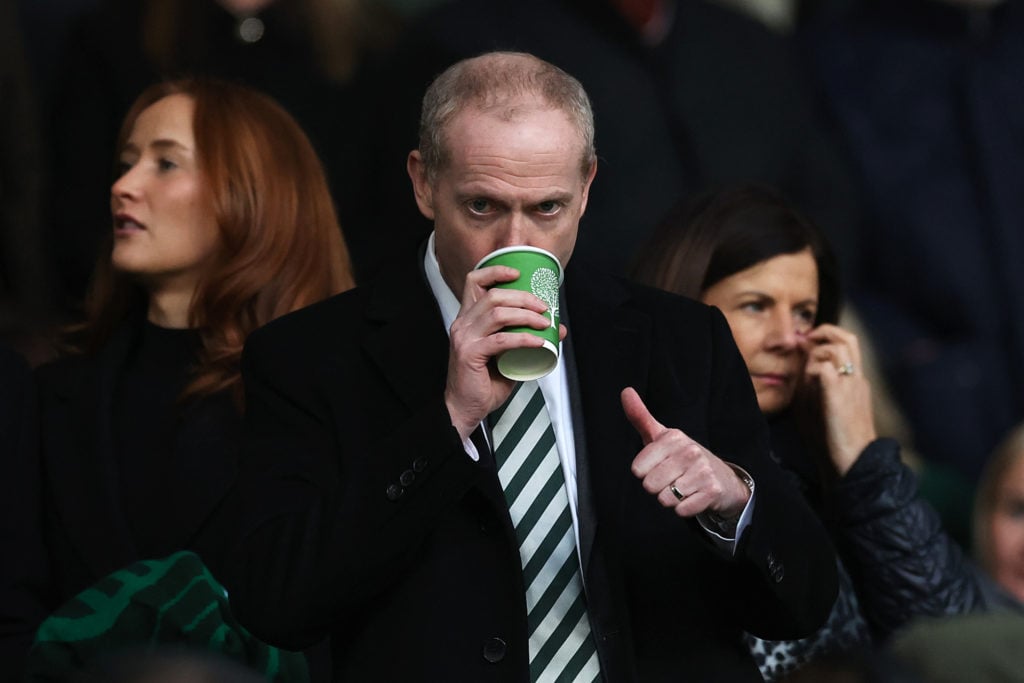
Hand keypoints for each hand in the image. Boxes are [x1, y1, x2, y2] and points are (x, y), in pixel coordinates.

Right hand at [445, 265, 566, 438]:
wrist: (465, 408)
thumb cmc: (484, 382)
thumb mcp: (508, 355)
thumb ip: (526, 340)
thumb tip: (557, 329)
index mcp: (467, 318)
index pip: (473, 281)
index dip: (496, 272)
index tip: (518, 274)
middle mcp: (462, 324)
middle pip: (493, 295)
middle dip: (523, 297)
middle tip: (544, 307)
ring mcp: (464, 338)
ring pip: (497, 313)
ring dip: (526, 315)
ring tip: (544, 323)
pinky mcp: (469, 354)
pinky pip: (501, 340)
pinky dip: (523, 339)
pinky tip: (538, 342)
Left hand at [621, 387, 750, 518]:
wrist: (723, 477)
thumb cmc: (683, 457)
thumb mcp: (662, 436)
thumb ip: (640, 416)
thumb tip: (625, 391)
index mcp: (673, 437)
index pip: (637, 469)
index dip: (645, 472)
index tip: (659, 466)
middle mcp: (690, 451)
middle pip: (650, 486)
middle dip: (657, 487)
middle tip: (672, 478)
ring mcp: (703, 471)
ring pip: (665, 499)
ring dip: (671, 498)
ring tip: (683, 487)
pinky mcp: (712, 491)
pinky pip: (681, 510)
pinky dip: (684, 508)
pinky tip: (693, 497)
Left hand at [801, 324, 876, 474]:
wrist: (850, 464)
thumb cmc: (831, 439)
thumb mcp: (818, 405)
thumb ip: (811, 382)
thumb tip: (799, 359)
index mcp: (854, 381)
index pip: (846, 344)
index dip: (824, 337)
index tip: (805, 342)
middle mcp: (856, 379)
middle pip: (848, 338)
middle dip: (824, 332)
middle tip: (805, 341)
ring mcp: (850, 386)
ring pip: (837, 348)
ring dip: (816, 354)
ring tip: (806, 371)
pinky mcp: (838, 396)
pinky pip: (823, 368)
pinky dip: (811, 370)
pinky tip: (806, 386)